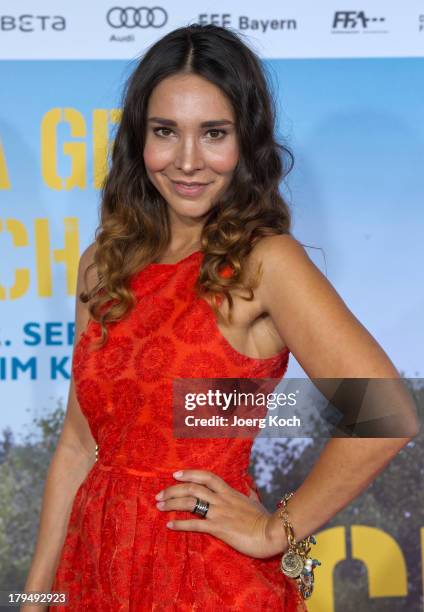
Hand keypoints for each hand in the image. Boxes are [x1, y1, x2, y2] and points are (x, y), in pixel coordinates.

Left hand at [155, 469, 285, 558]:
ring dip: (172, 503)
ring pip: (190, 501)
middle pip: (192, 487)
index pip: (206, 476)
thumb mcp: (255, 502)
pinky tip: (169, 525)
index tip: (175, 474)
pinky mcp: (219, 528)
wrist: (272, 532)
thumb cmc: (265, 519)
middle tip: (159, 494)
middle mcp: (221, 499)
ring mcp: (219, 512)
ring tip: (159, 506)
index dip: (190, 473)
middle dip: (173, 489)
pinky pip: (195, 524)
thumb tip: (249, 488)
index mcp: (229, 492)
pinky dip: (180, 524)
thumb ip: (249, 494)